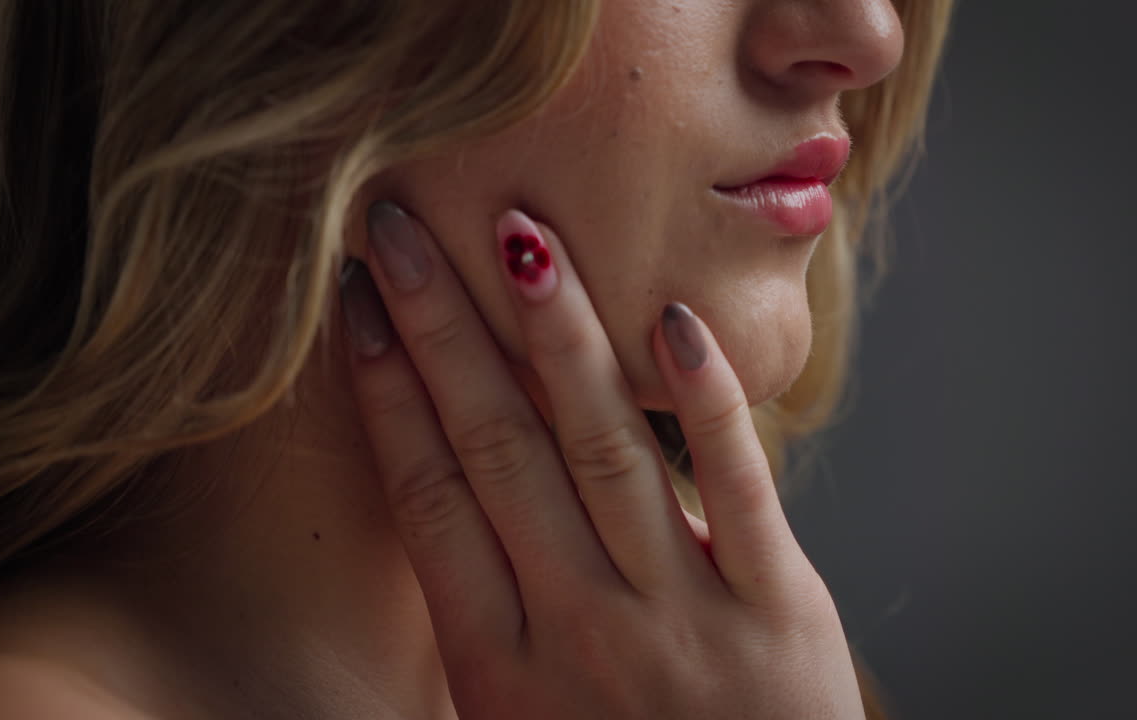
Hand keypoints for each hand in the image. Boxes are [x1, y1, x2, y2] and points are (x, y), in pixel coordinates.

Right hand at [341, 200, 864, 718]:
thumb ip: (490, 620)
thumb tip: (450, 499)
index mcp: (499, 663)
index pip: (427, 495)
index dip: (387, 391)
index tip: (358, 304)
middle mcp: (577, 629)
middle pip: (495, 449)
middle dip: (443, 328)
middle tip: (402, 226)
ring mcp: (679, 617)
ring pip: (602, 447)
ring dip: (556, 335)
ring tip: (521, 237)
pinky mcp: (777, 610)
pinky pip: (737, 488)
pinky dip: (704, 402)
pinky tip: (671, 319)